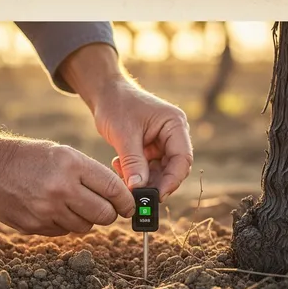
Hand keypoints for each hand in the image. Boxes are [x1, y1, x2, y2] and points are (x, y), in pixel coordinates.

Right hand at [0, 107, 134, 235]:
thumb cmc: (32, 157)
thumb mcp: (65, 154)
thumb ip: (92, 175)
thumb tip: (120, 199)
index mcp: (72, 165)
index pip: (113, 190)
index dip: (127, 201)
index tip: (129, 205)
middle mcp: (61, 189)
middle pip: (104, 215)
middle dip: (110, 213)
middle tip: (107, 208)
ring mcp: (46, 210)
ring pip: (86, 227)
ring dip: (87, 219)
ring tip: (74, 204)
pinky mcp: (35, 226)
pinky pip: (64, 232)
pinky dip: (66, 223)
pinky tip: (54, 208)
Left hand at [94, 77, 192, 201]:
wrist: (105, 93)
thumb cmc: (117, 105)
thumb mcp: (124, 135)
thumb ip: (133, 162)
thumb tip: (138, 190)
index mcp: (175, 125)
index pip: (182, 159)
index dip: (172, 180)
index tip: (156, 195)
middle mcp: (174, 134)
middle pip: (174, 168)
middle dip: (156, 183)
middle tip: (138, 195)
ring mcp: (163, 142)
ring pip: (161, 172)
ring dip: (143, 179)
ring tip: (122, 175)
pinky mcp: (152, 149)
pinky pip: (149, 169)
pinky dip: (136, 173)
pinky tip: (119, 167)